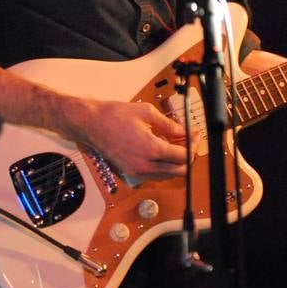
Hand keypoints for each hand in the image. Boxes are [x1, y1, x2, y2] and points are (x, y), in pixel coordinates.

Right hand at [65, 98, 188, 180]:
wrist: (91, 124)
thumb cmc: (113, 116)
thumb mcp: (147, 113)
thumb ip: (169, 125)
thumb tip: (184, 131)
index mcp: (150, 149)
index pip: (183, 156)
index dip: (193, 145)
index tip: (195, 135)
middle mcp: (145, 165)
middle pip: (179, 170)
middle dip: (188, 156)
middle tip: (190, 141)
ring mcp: (137, 171)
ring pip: (168, 174)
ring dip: (176, 161)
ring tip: (176, 143)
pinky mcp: (131, 172)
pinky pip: (155, 173)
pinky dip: (163, 164)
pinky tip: (162, 148)